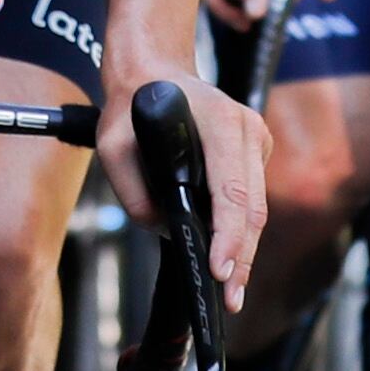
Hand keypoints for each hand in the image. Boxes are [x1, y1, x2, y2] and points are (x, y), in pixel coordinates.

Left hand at [100, 65, 270, 316]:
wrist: (153, 70)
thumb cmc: (131, 106)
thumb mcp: (112, 144)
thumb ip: (133, 190)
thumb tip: (162, 228)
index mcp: (220, 122)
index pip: (232, 191)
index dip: (229, 237)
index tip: (220, 271)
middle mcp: (247, 129)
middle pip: (252, 208)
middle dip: (241, 258)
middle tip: (231, 300)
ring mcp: (256, 139)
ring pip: (257, 208)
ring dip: (245, 251)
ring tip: (232, 292)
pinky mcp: (254, 152)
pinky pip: (251, 199)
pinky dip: (242, 231)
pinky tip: (232, 261)